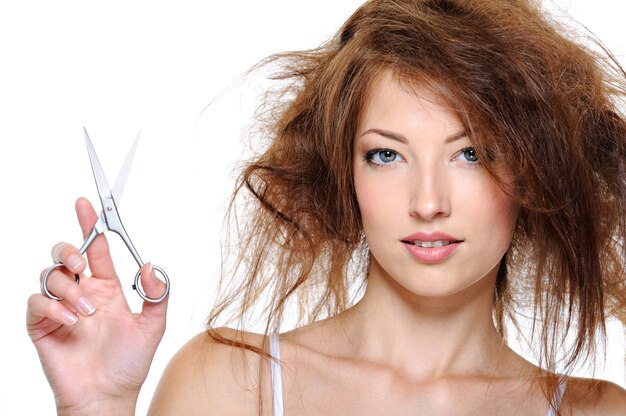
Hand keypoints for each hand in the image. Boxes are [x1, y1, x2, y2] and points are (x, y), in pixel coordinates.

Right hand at [27, 197, 167, 414]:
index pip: (97, 248)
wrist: (107, 395)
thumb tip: (151, 266)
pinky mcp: (42, 325)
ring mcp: (61, 308)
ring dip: (69, 288)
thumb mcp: (153, 326)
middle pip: (65, 254)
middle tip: (80, 262)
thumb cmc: (129, 362)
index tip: (87, 204)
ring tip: (86, 314)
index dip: (91, 224)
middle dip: (69, 249)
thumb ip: (157, 295)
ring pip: (51, 275)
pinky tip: (72, 322)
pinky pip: (36, 302)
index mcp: (106, 288)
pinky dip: (53, 307)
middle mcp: (82, 292)